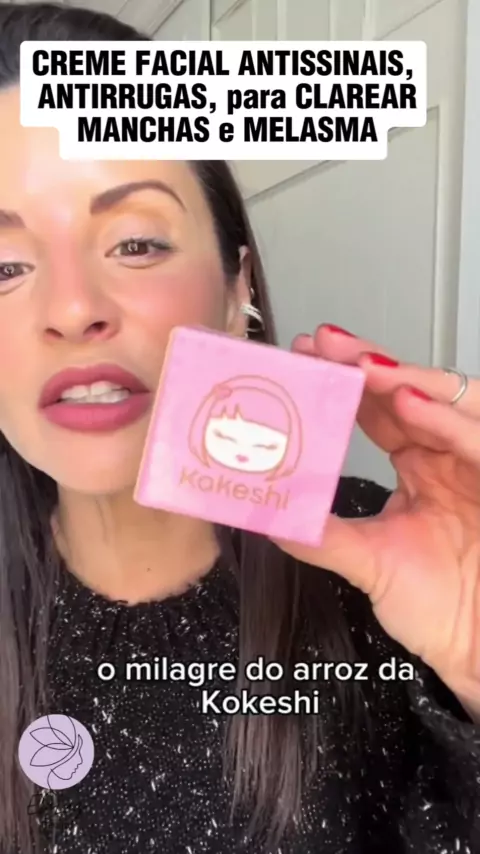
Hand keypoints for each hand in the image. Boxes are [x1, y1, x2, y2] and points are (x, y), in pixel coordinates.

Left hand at [274, 324, 479, 700]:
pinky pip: (478, 441)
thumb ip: (321, 534)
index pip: (382, 409)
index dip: (345, 384)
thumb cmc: (443, 609)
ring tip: (358, 367)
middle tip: (323, 347)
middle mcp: (451, 456)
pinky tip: (406, 401)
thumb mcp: (369, 563)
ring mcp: (478, 463)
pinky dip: (445, 419)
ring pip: (450, 401)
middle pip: (414, 391)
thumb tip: (266, 512)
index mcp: (422, 466)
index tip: (304, 362)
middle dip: (368, 364)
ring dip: (404, 378)